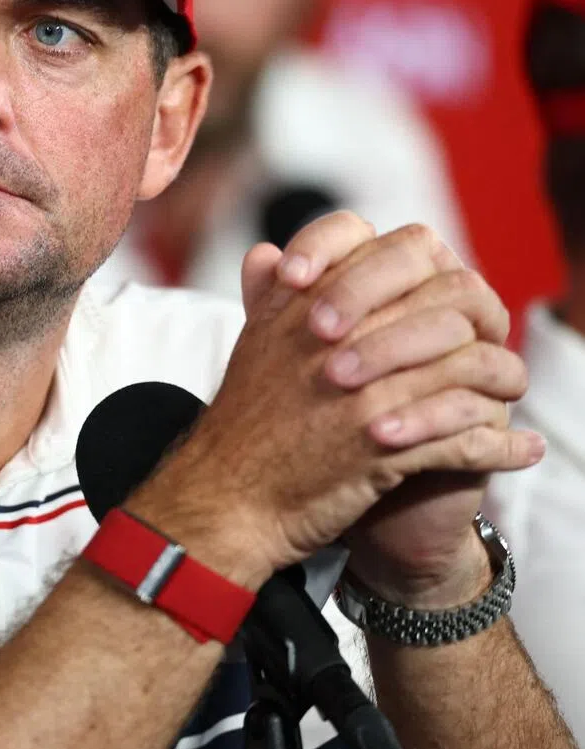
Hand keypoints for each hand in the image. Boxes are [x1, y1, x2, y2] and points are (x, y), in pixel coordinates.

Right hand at [130, 214, 540, 589]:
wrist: (228, 497)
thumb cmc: (245, 421)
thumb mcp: (250, 343)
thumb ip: (269, 293)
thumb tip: (269, 252)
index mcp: (309, 303)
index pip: (396, 250)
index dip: (428, 268)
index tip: (434, 297)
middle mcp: (341, 337)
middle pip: (450, 299)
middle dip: (482, 321)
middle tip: (489, 344)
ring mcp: (365, 391)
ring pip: (471, 363)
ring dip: (503, 380)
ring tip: (509, 395)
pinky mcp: (384, 447)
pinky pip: (468, 436)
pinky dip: (503, 445)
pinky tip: (520, 449)